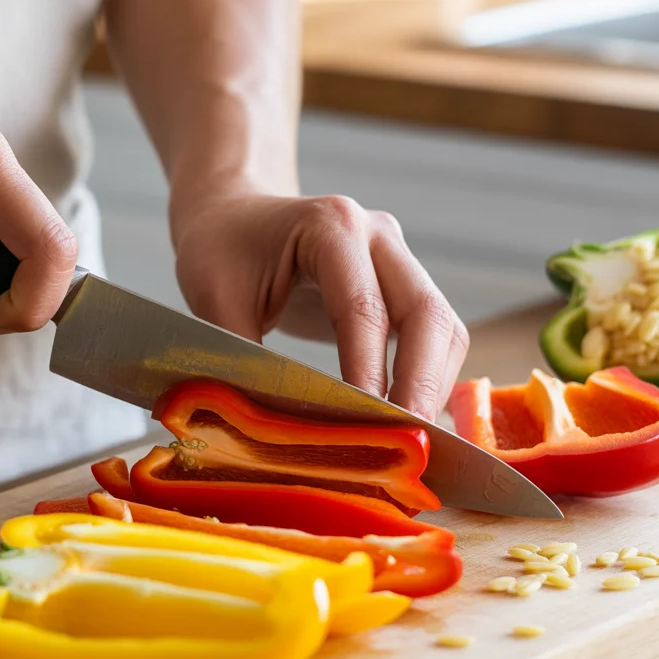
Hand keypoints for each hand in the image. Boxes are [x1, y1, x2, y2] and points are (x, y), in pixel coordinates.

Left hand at [173, 191, 468, 419]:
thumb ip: (243, 358)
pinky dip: (429, 381)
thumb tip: (270, 428)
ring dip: (434, 386)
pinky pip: (434, 338)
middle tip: (408, 443)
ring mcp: (398, 260)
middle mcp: (378, 237)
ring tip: (412, 440)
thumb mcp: (214, 300)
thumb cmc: (222, 250)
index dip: (369, 371)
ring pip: (443, 328)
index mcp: (331, 226)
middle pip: (427, 313)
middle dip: (422, 384)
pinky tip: (409, 421)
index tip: (369, 426)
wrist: (235, 215)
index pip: (364, 307)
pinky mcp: (402, 289)